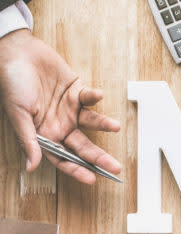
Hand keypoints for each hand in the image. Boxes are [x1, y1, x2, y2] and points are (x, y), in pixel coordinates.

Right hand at [0, 29, 120, 183]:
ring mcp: (69, 108)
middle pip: (82, 146)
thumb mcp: (18, 115)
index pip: (63, 158)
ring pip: (91, 123)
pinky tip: (98, 95)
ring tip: (115, 126)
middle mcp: (59, 124)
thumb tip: (32, 166)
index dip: (77, 169)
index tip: (92, 179)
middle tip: (115, 168)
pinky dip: (94, 97)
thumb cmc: (11, 84)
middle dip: (99, 157)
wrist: (16, 54)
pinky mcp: (76, 91)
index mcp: (44, 133)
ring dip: (104, 125)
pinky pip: (89, 98)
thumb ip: (29, 140)